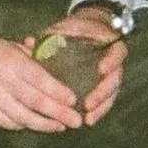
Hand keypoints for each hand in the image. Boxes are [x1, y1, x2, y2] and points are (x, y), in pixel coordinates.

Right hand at [0, 28, 83, 131]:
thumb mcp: (10, 44)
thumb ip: (33, 56)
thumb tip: (56, 64)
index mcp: (11, 61)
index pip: (39, 80)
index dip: (58, 92)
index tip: (74, 100)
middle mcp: (2, 81)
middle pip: (35, 102)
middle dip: (58, 113)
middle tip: (77, 121)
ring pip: (22, 117)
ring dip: (44, 124)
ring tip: (60, 127)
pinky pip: (7, 122)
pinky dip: (23, 125)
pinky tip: (35, 124)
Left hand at [31, 11, 127, 125]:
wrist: (90, 29)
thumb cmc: (77, 28)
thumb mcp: (67, 27)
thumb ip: (52, 34)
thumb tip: (28, 42)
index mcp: (110, 44)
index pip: (118, 52)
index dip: (112, 61)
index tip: (102, 69)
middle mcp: (114, 62)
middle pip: (116, 79)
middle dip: (103, 93)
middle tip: (88, 104)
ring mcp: (111, 75)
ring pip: (111, 94)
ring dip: (101, 107)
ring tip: (88, 119)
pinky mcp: (104, 85)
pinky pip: (105, 100)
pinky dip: (98, 110)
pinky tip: (88, 121)